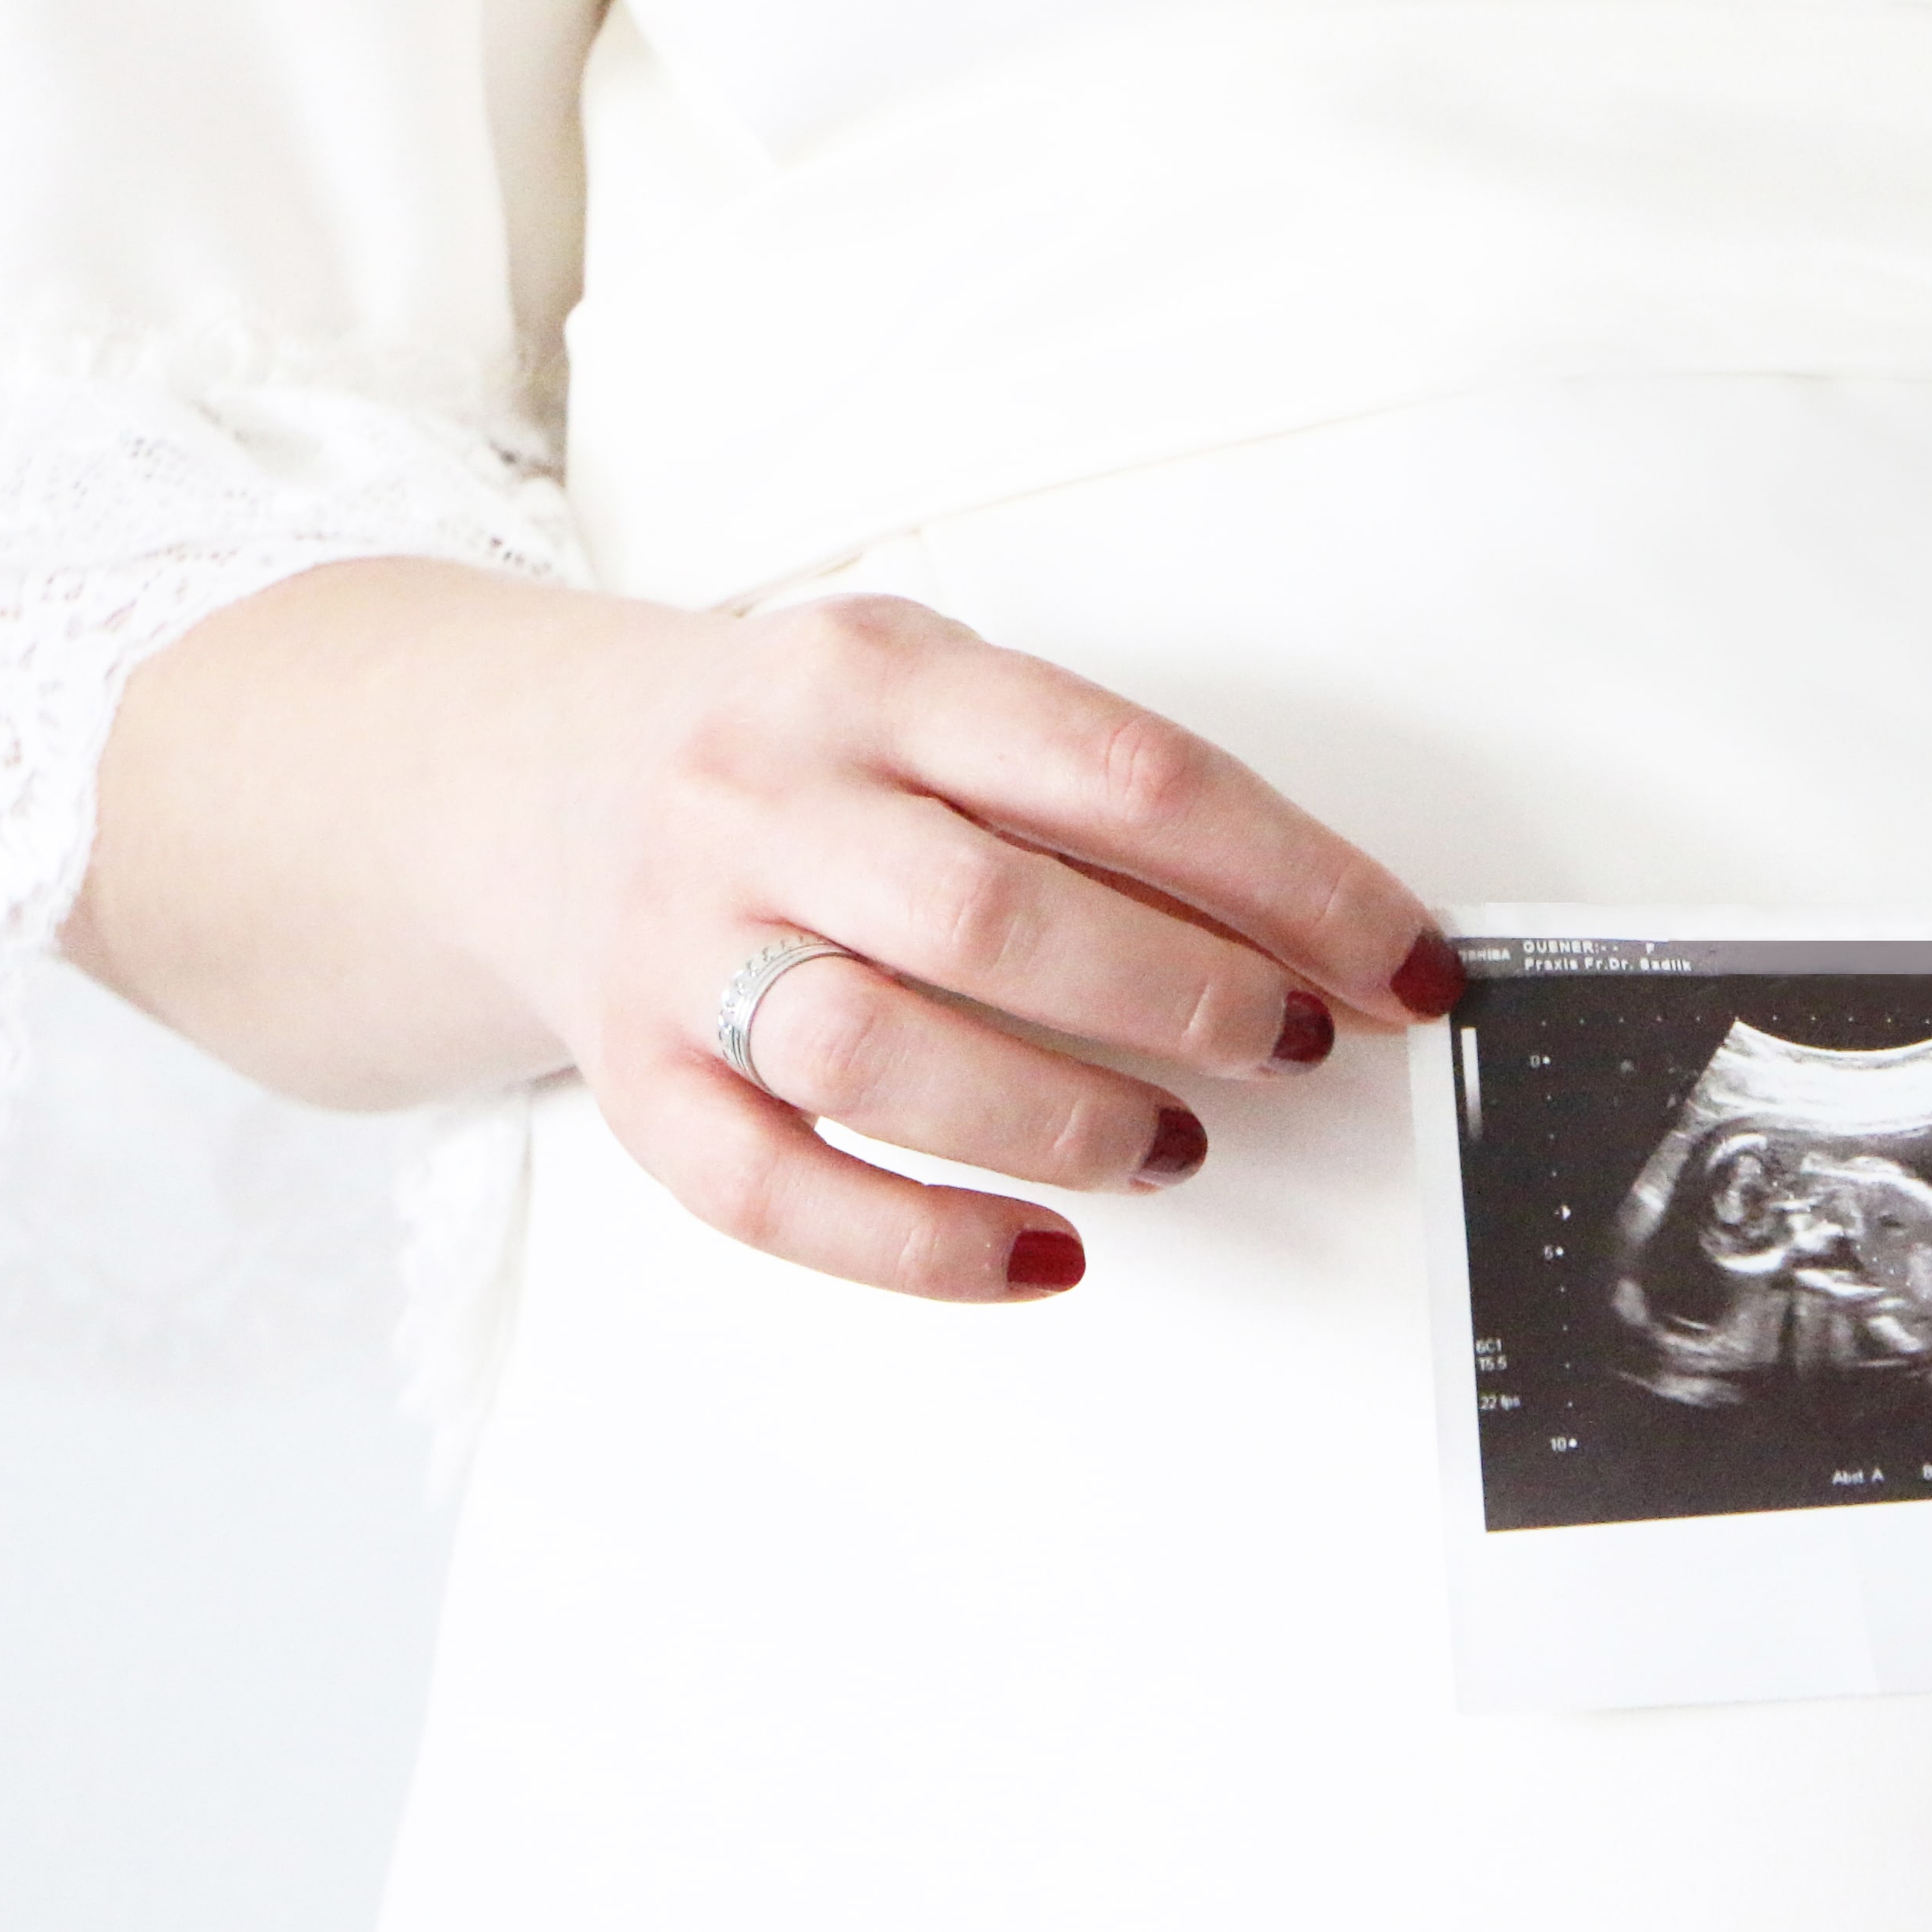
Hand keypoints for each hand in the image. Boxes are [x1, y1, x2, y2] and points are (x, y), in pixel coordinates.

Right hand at [519, 591, 1458, 1297]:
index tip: (1400, 962)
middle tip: (1288, 1045)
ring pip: (876, 1049)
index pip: (1126, 774)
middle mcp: (764, 795)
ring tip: (1169, 1144)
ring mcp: (682, 939)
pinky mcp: (635, 1076)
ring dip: (1060, 1120)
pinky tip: (1042, 1256)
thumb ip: (1098, 791)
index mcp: (877, 676)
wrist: (531, 777)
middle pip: (994, 914)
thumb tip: (1324, 934)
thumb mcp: (938, 695)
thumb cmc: (799, 755)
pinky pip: (770, 1189)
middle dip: (1181, 999)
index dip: (1293, 881)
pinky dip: (920, 1244)